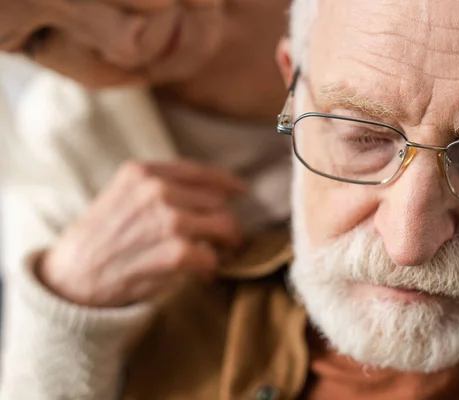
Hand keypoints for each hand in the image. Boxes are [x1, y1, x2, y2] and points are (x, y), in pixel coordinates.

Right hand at [39, 160, 246, 307]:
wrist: (70, 277)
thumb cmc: (99, 240)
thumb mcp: (121, 197)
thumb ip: (158, 188)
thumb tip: (211, 193)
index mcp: (143, 172)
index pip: (199, 171)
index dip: (225, 182)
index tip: (241, 190)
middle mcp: (157, 190)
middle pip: (217, 201)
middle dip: (225, 222)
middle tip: (227, 240)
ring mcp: (167, 219)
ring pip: (224, 226)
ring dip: (226, 244)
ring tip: (220, 255)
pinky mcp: (174, 251)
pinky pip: (212, 257)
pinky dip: (212, 267)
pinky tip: (203, 273)